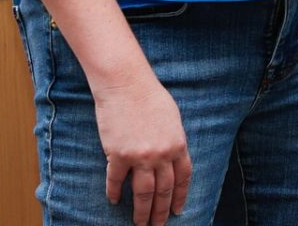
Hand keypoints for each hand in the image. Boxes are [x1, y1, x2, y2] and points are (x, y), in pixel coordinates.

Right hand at [92, 73, 191, 224]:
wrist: (126, 85)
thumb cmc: (149, 96)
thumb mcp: (172, 119)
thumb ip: (173, 141)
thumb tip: (172, 160)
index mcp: (178, 145)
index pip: (183, 179)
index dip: (180, 197)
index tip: (177, 211)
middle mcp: (162, 154)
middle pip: (163, 191)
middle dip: (160, 211)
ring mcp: (140, 156)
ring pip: (143, 193)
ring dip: (141, 212)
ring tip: (139, 224)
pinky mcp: (118, 155)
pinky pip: (116, 181)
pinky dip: (114, 193)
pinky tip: (114, 200)